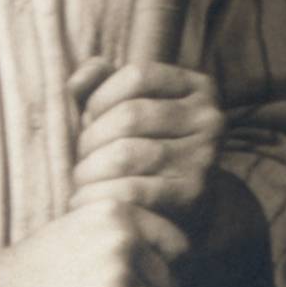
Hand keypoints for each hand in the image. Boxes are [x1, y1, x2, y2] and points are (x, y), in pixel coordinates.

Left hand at [66, 58, 224, 222]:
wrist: (181, 210)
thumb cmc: (143, 149)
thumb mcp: (125, 108)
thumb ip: (99, 84)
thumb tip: (76, 82)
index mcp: (198, 88)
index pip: (138, 75)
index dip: (101, 96)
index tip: (89, 120)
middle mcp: (209, 119)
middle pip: (130, 116)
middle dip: (90, 138)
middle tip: (80, 159)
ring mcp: (204, 157)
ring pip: (126, 154)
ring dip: (89, 169)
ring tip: (81, 181)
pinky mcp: (193, 195)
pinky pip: (131, 190)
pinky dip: (97, 195)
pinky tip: (83, 202)